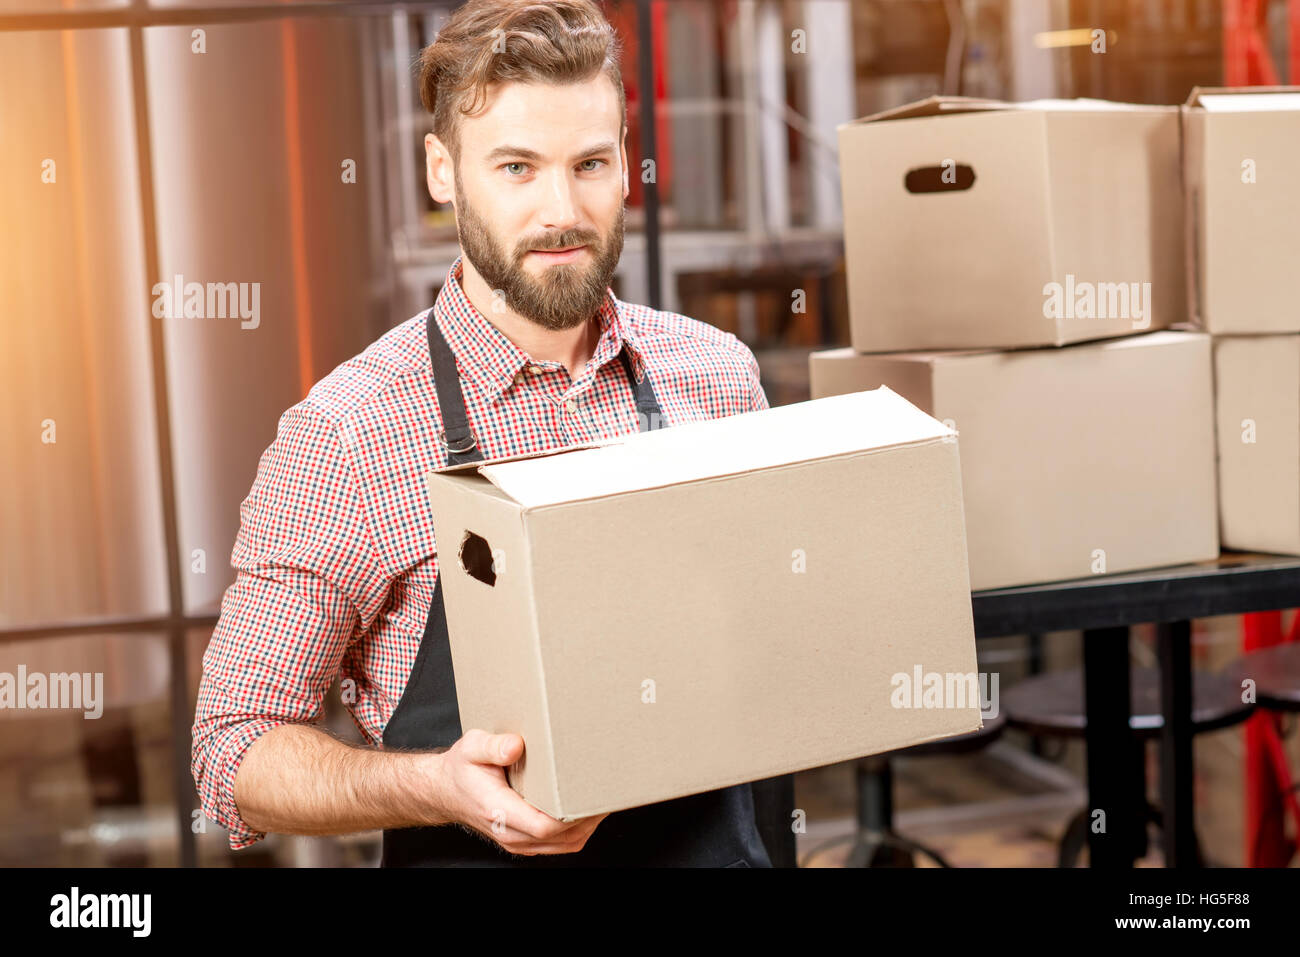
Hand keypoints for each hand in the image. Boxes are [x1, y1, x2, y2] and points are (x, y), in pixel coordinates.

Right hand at [433, 729, 607, 854]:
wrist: (446, 791)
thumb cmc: (462, 769)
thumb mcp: (471, 748)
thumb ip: (493, 747)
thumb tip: (515, 746)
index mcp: (499, 811)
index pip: (544, 825)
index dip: (573, 815)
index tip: (592, 794)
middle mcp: (510, 833)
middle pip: (561, 838)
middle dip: (588, 817)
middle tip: (608, 790)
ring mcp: (518, 841)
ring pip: (564, 844)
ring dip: (587, 825)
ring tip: (603, 798)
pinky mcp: (525, 840)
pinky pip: (558, 843)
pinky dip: (578, 830)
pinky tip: (587, 809)